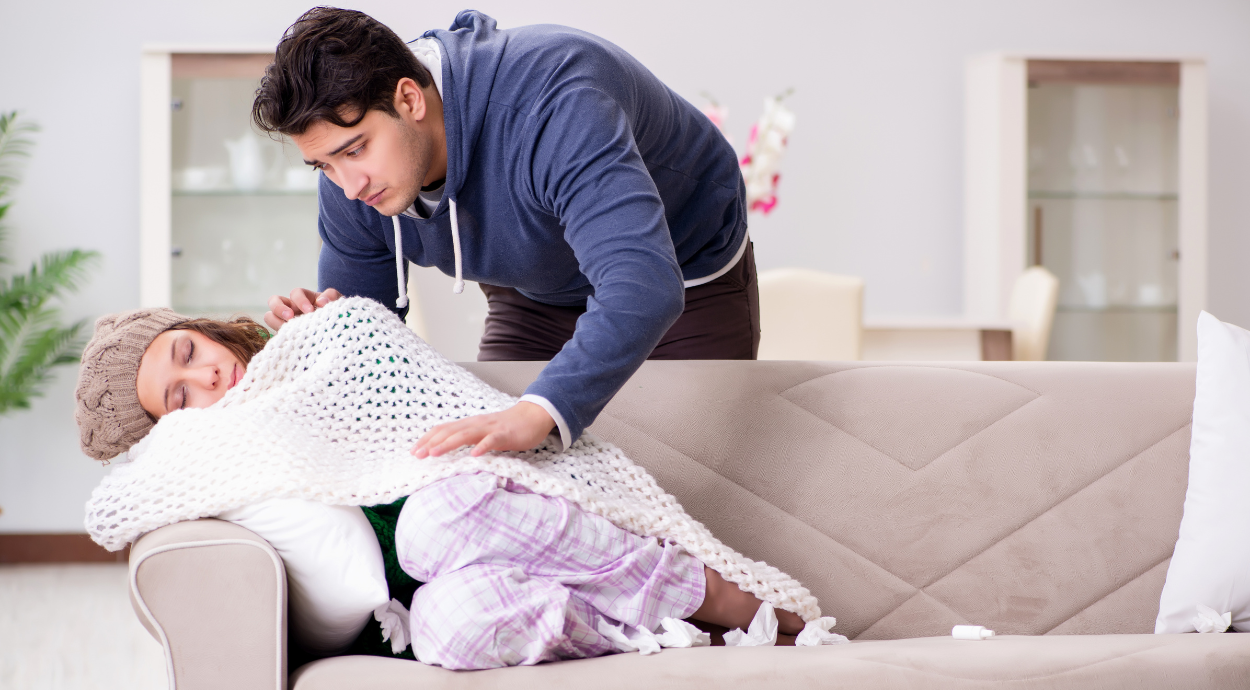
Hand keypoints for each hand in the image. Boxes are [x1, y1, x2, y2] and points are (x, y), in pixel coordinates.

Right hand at [264, 287, 341, 329]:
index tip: (310, 311)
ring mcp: (285, 320)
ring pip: (270, 316)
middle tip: (290, 317)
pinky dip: (279, 335)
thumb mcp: (336, 302)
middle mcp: (291, 307)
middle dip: (280, 308)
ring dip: (275, 321)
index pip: (296, 293)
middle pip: (274, 301)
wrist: (335, 329)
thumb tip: (321, 301)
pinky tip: (290, 341)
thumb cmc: (334, 312)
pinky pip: (275, 334)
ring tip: (286, 329)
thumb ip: (331, 297)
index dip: (301, 300)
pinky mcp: (285, 334)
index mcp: (304, 297)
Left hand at [412, 402, 555, 457]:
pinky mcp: (505, 434)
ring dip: (448, 444)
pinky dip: (482, 447)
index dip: (428, 439)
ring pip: (466, 435)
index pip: (444, 429)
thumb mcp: (483, 433)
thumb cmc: (507, 428)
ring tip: (434, 453)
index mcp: (469, 425)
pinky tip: (474, 455)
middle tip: (416, 455)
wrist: (533, 416)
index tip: (414, 451)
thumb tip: (448, 450)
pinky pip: (492, 441)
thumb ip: (467, 439)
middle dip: (431, 443)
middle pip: (450, 431)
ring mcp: (490, 429)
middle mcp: (476, 424)